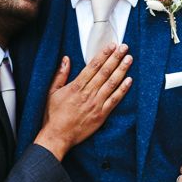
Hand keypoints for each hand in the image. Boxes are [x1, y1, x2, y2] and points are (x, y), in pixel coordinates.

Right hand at [34, 44, 132, 159]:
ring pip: (112, 83)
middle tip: (124, 47)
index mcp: (76, 86)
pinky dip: (123, 90)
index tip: (111, 46)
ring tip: (129, 59)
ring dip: (122, 70)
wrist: (57, 136)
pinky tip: (129, 80)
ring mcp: (96, 104)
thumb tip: (66, 59)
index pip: (93, 66)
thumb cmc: (54, 115)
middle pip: (105, 71)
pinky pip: (115, 100)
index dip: (103, 54)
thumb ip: (60, 75)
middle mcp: (88, 93)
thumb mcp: (52, 92)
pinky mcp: (101, 115)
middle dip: (116, 58)